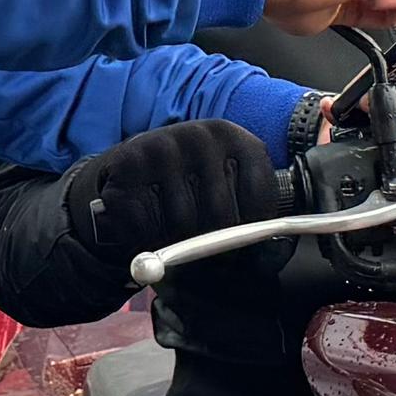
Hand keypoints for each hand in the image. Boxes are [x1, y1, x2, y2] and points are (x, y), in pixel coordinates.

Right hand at [63, 120, 285, 265]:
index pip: (260, 204)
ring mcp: (163, 147)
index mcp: (239, 141)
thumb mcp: (227, 200)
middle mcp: (202, 137)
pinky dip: (143, 242)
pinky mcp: (128, 164)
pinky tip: (142, 228)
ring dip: (173, 247)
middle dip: (210, 248)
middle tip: (197, 252)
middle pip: (221, 218)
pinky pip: (144, 226)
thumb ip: (252, 230)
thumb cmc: (187, 195)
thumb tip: (266, 259)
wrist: (128, 177)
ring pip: (181, 226)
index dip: (249, 237)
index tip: (234, 243)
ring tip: (167, 234)